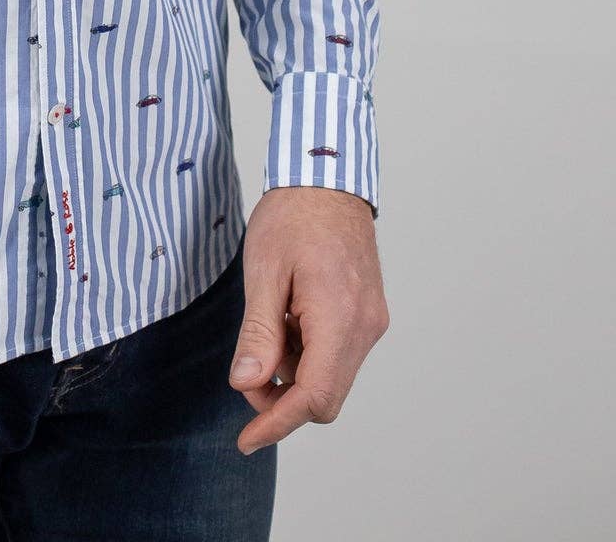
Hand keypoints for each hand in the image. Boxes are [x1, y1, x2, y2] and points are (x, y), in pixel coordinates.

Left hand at [227, 186, 389, 456]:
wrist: (328, 177)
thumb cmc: (292, 216)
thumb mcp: (263, 271)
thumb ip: (258, 332)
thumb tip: (247, 384)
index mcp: (339, 317)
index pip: (313, 397)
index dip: (277, 423)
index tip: (246, 440)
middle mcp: (365, 327)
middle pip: (325, 396)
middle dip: (281, 398)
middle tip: (248, 372)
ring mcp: (371, 321)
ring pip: (331, 376)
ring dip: (294, 372)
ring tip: (269, 325)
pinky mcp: (369, 313)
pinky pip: (339, 354)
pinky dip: (309, 353)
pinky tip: (288, 318)